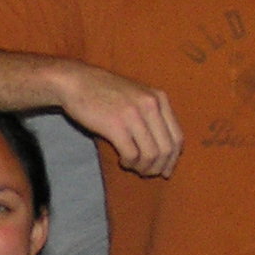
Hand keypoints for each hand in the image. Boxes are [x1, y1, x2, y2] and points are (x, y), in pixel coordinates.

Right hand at [57, 65, 182, 176]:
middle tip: (146, 173)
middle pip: (166, 149)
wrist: (76, 81)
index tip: (165, 170)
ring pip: (151, 155)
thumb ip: (153, 117)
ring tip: (133, 166)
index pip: (178, 137)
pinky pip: (132, 155)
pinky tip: (122, 160)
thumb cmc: (105, 93)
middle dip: (159, 167)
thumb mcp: (137, 96)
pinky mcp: (116, 125)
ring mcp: (134, 115)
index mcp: (159, 98)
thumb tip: (165, 153)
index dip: (173, 159)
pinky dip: (129, 163)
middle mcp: (151, 105)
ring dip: (143, 167)